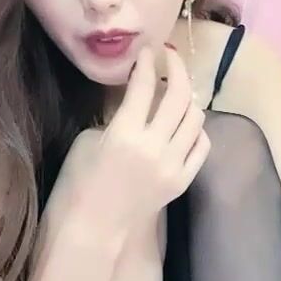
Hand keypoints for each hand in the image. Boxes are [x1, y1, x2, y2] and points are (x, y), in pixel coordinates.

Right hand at [68, 45, 209, 234]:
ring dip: (188, 99)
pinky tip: (184, 124)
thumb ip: (116, 118)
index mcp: (124, 134)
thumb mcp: (87, 141)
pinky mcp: (182, 181)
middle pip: (179, 96)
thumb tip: (137, 103)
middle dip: (177, 69)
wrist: (93, 229)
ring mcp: (173, 166)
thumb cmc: (78, 184)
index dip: (147, 62)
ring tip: (176, 92)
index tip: (148, 51)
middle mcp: (154, 147)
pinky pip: (202, 146)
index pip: (145, 86)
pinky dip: (196, 129)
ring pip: (196, 118)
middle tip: (170, 59)